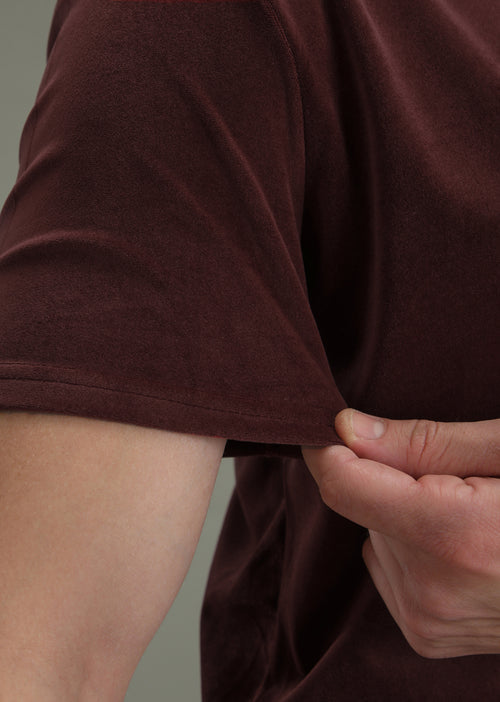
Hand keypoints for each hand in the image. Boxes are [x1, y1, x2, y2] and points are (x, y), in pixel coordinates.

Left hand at [302, 411, 499, 658]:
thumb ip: (422, 443)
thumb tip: (345, 428)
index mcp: (455, 536)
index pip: (344, 485)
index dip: (328, 447)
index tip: (330, 424)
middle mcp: (434, 591)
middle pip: (362, 506)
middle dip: (391, 479)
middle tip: (456, 477)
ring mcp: (431, 621)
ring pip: (374, 535)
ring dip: (404, 514)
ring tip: (471, 513)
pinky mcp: (429, 636)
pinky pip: (389, 568)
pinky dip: (411, 547)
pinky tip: (462, 546)